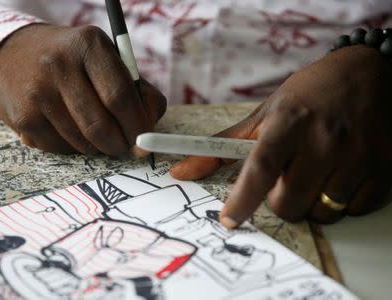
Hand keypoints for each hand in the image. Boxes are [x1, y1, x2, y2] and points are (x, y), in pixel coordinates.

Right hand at [0, 24, 165, 155]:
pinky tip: (69, 130)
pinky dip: (73, 148)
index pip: (120, 97)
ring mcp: (37, 92)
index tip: (144, 141)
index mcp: (89, 45)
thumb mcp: (108, 60)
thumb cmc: (75, 62)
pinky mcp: (23, 117)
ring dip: (97, 147)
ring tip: (96, 134)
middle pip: (100, 125)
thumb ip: (138, 90)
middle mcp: (59, 65)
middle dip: (119, 145)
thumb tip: (149, 126)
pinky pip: (60, 149)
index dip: (137, 126)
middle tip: (124, 147)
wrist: (14, 54)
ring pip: (82, 142)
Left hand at [171, 45, 391, 226]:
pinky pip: (352, 210)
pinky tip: (341, 173)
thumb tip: (182, 171)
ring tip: (316, 171)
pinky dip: (340, 201)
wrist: (370, 72)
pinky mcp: (383, 169)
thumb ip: (224, 144)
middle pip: (288, 203)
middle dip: (279, 201)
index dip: (242, 199)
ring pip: (322, 212)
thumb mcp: (266, 111)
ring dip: (311, 201)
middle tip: (286, 177)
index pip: (261, 168)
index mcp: (290, 122)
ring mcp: (358, 156)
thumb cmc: (310, 93)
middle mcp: (325, 139)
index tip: (229, 220)